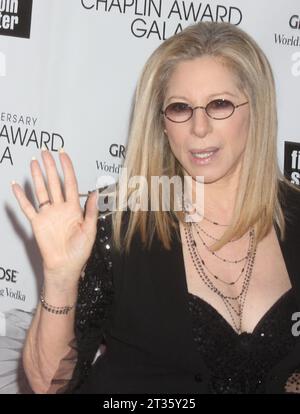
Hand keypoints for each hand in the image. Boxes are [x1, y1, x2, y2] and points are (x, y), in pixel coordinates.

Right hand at [11, 149, 98, 286]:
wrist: (65, 266)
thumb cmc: (79, 251)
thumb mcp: (90, 230)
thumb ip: (92, 211)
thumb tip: (96, 193)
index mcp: (74, 208)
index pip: (70, 182)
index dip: (67, 168)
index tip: (63, 154)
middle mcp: (60, 208)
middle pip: (54, 182)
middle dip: (50, 166)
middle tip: (45, 151)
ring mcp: (48, 214)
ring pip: (41, 191)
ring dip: (37, 176)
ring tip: (33, 162)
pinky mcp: (37, 223)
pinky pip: (27, 207)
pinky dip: (21, 197)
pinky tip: (16, 186)